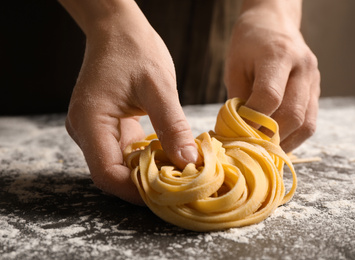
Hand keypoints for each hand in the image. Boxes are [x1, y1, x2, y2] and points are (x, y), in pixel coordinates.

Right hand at [61, 0, 197, 203]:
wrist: (117, 30)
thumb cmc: (134, 50)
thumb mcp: (158, 87)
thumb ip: (172, 126)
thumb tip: (189, 161)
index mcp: (89, 121)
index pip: (106, 173)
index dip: (136, 190)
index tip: (168, 193)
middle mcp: (85, 130)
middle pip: (111, 173)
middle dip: (144, 184)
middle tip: (178, 186)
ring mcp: (94, 129)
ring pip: (118, 165)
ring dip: (146, 171)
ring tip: (176, 172)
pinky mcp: (105, 126)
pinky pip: (123, 152)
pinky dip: (144, 158)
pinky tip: (166, 155)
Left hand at [224, 0, 320, 152]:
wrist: (275, 24)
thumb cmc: (249, 45)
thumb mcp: (235, 66)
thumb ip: (238, 98)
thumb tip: (237, 132)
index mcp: (278, 55)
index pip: (270, 96)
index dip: (253, 120)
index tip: (237, 134)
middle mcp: (303, 68)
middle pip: (292, 114)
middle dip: (269, 136)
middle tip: (249, 147)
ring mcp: (314, 80)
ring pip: (306, 124)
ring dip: (284, 142)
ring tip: (264, 150)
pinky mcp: (316, 91)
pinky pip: (310, 122)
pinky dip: (294, 137)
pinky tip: (277, 141)